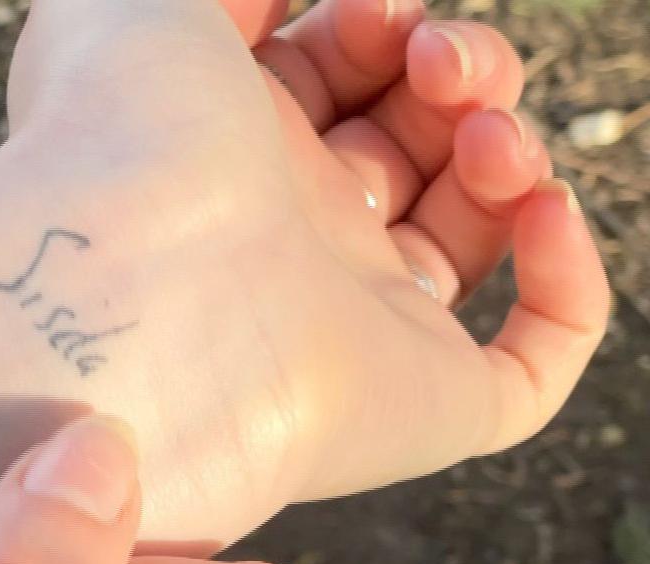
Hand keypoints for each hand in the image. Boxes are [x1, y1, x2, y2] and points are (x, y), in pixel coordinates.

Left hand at [0, 0, 609, 540]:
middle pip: (414, 145)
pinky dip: (565, 290)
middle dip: (460, 77)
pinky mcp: (417, 408)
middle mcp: (288, 235)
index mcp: (227, 147)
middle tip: (439, 66)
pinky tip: (544, 214)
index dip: (380, 29)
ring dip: (511, 157)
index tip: (381, 8)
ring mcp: (352, 323)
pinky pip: (521, 376)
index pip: (338, 79)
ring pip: (470, 238)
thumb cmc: (113, 130)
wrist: (119, 285)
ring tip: (488, 136)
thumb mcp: (144, 3)